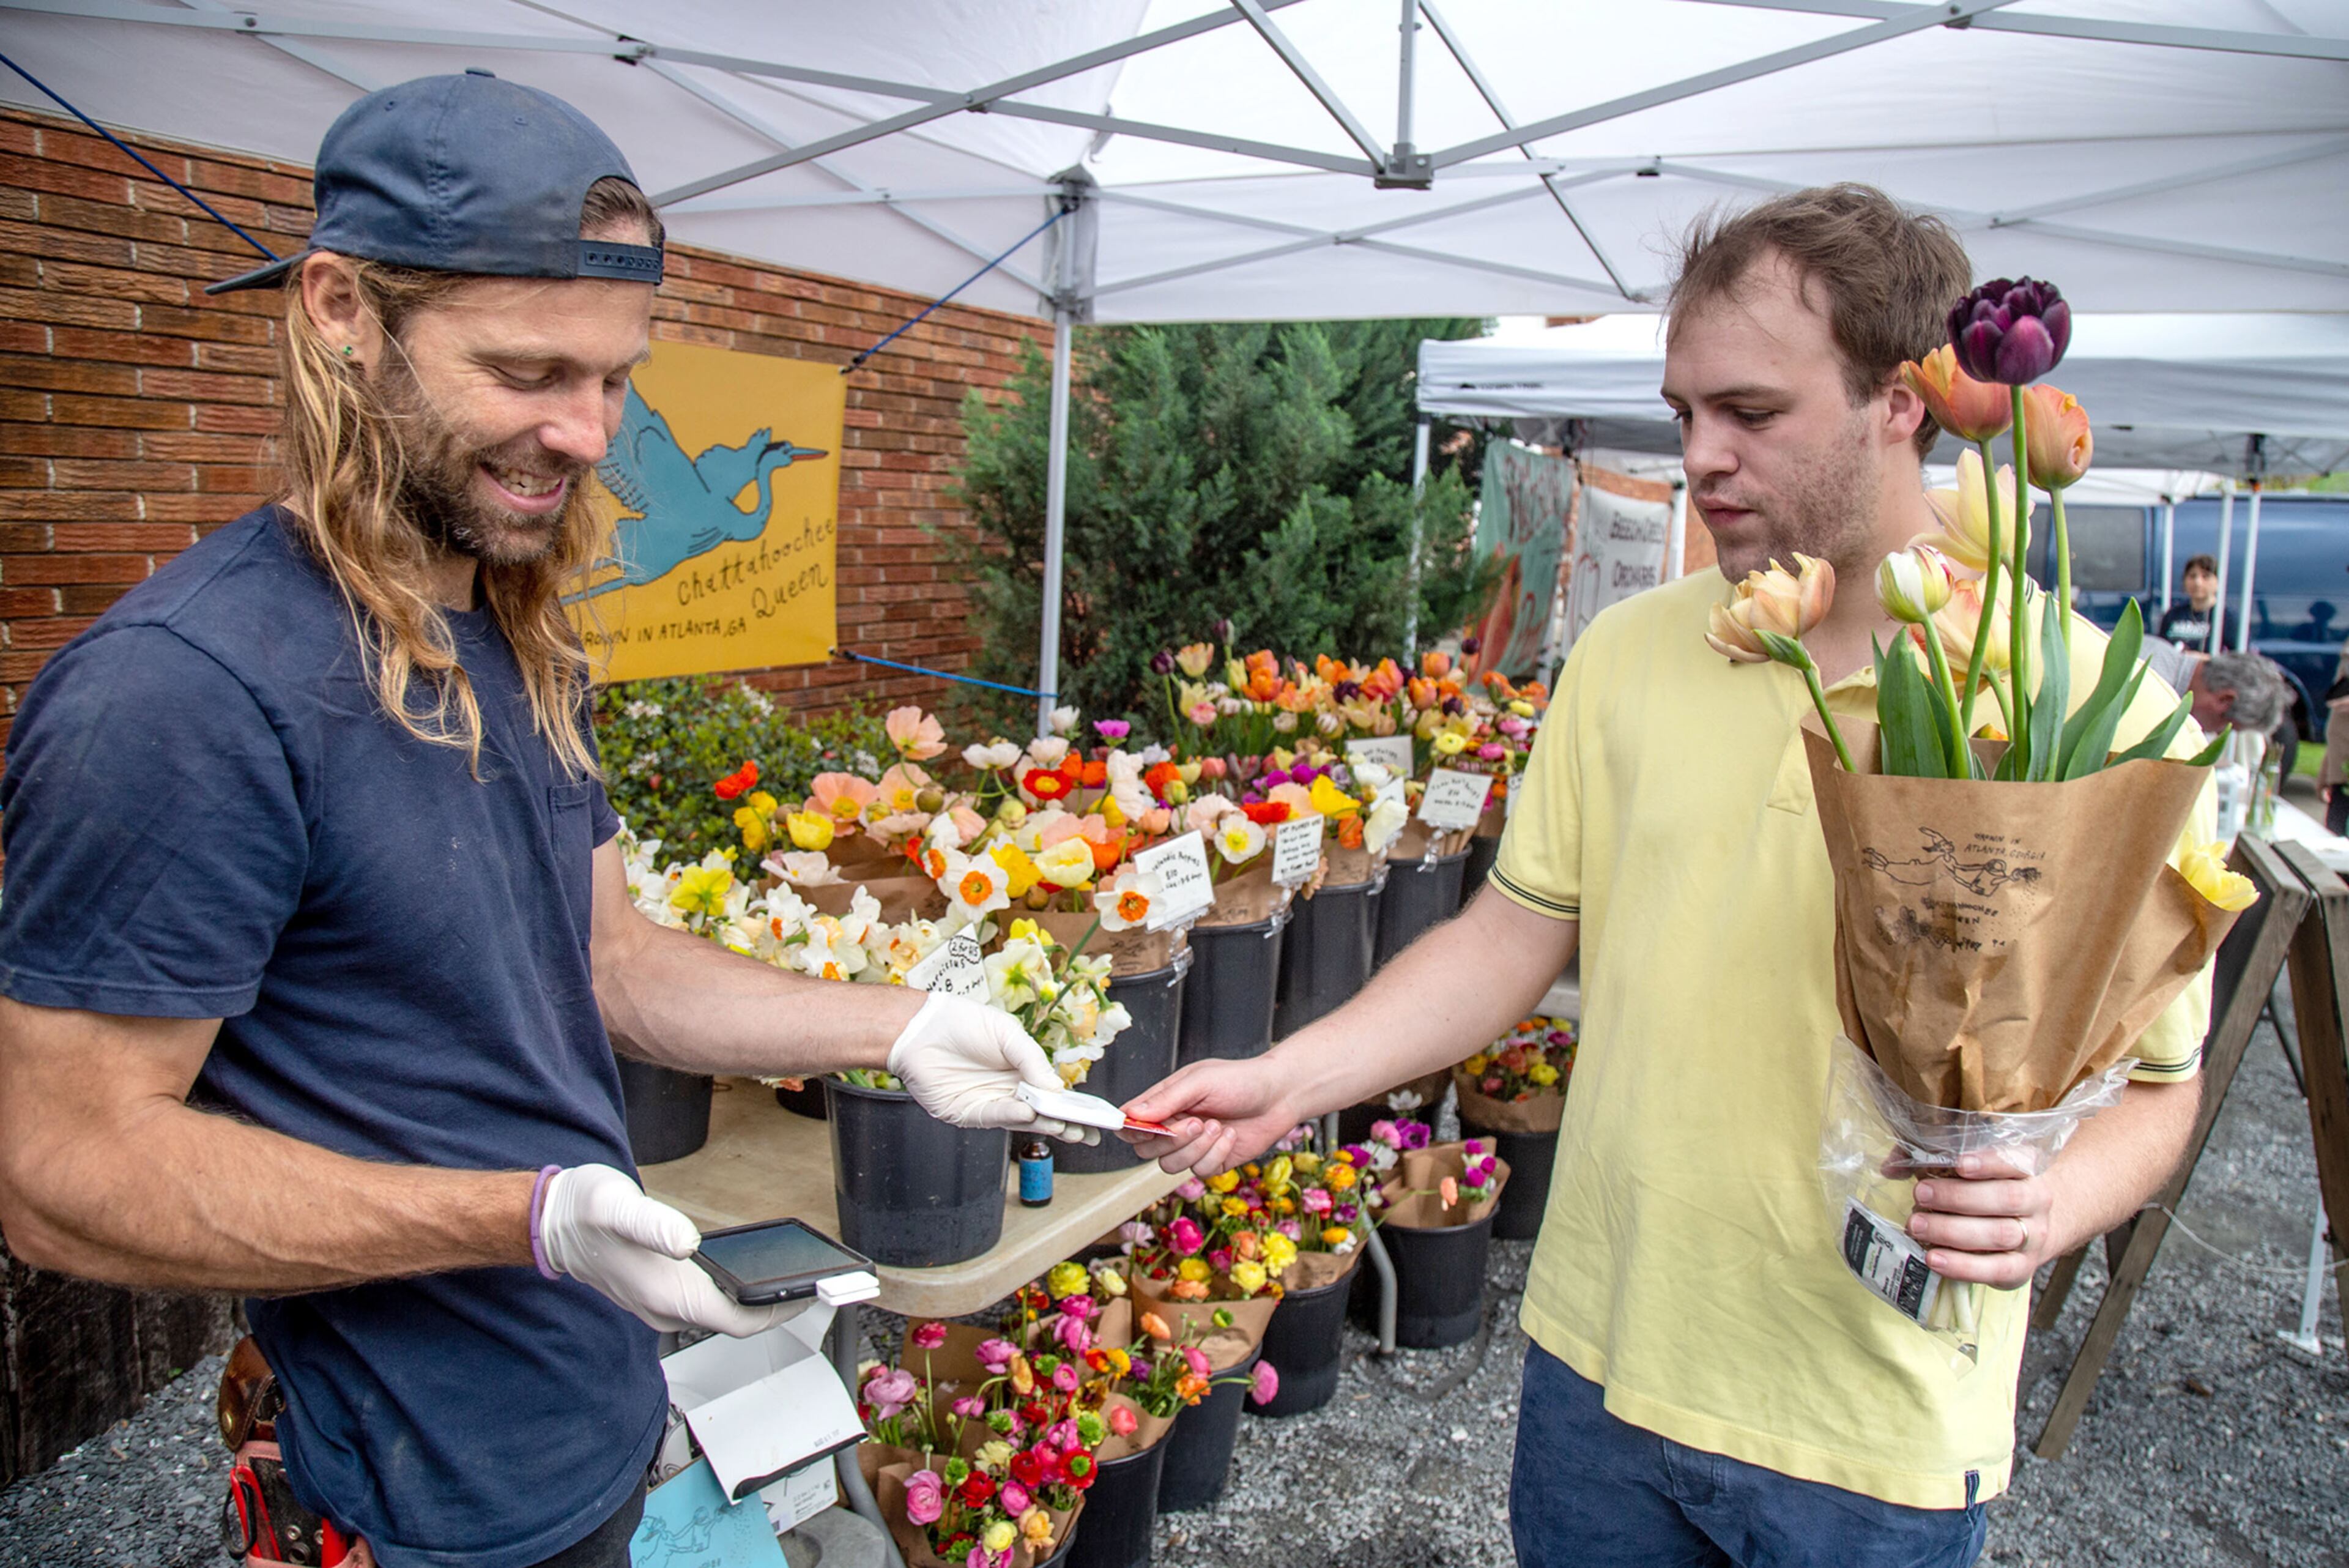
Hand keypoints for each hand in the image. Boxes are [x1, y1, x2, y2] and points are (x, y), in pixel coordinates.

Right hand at [536, 1164, 799, 1335]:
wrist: (551, 1220)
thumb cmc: (583, 1211)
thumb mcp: (618, 1206)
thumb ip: (653, 1225)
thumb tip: (687, 1242)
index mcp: (667, 1295)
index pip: (738, 1321)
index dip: (780, 1312)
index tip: (813, 1295)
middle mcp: (666, 1308)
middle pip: (737, 1322)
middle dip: (778, 1307)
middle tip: (817, 1285)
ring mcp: (662, 1303)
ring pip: (724, 1314)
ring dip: (760, 1302)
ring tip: (795, 1280)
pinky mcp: (659, 1292)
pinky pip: (710, 1302)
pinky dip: (738, 1292)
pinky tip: (752, 1272)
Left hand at [885, 992, 1096, 1143]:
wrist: (920, 1027)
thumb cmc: (963, 1023)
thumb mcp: (1008, 1035)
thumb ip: (1033, 1061)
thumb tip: (1057, 1089)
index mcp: (1022, 1072)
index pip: (1054, 1095)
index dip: (1075, 1106)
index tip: (1097, 1116)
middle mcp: (1008, 1092)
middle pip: (1043, 1114)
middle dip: (1067, 1124)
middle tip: (1088, 1131)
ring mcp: (989, 1104)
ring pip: (1022, 1122)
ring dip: (1044, 1125)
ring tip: (1067, 1127)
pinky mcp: (967, 1114)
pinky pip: (994, 1118)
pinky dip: (1012, 1117)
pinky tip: (1028, 1114)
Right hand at [1120, 1057, 1297, 1176]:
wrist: (1280, 1096)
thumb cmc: (1240, 1080)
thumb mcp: (1200, 1082)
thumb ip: (1165, 1099)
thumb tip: (1131, 1114)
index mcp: (1165, 1102)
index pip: (1131, 1123)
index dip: (1131, 1130)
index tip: (1144, 1128)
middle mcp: (1174, 1126)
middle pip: (1146, 1149)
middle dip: (1171, 1140)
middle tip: (1197, 1122)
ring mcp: (1193, 1146)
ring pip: (1170, 1165)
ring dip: (1196, 1148)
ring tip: (1219, 1126)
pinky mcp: (1213, 1161)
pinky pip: (1200, 1171)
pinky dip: (1217, 1154)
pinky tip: (1231, 1136)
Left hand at [1906, 1153, 2061, 1288]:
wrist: (2035, 1227)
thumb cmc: (1990, 1191)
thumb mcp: (1972, 1172)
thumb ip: (1932, 1162)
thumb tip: (1890, 1167)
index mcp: (2026, 1171)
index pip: (2014, 1162)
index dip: (1989, 1162)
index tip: (1959, 1163)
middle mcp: (2036, 1201)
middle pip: (2006, 1198)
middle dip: (1958, 1197)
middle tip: (1919, 1194)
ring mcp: (2033, 1237)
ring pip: (2000, 1234)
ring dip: (1953, 1231)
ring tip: (1917, 1225)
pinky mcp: (2023, 1268)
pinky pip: (1996, 1269)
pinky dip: (1963, 1266)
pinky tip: (1934, 1259)